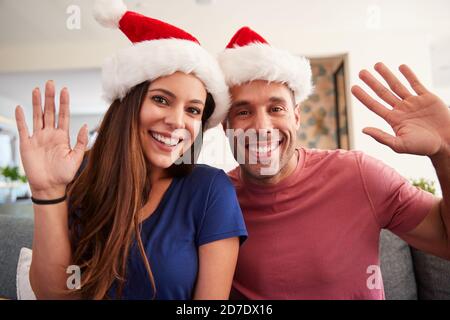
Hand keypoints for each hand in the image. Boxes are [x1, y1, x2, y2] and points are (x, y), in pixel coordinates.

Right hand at [15, 80, 88, 198]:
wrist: (49, 187)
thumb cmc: (64, 175)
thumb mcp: (76, 158)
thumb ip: (80, 142)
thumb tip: (85, 125)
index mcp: (62, 137)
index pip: (63, 115)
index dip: (64, 103)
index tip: (65, 90)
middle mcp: (50, 135)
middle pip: (50, 112)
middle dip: (50, 98)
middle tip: (51, 83)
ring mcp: (38, 138)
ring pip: (37, 116)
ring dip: (37, 103)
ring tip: (38, 89)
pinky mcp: (27, 145)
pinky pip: (23, 129)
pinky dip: (21, 118)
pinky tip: (20, 107)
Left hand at [351, 63, 449, 156]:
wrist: (447, 143)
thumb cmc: (423, 147)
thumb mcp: (400, 145)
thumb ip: (382, 137)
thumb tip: (363, 129)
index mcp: (394, 120)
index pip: (374, 105)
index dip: (363, 96)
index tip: (353, 87)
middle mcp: (401, 110)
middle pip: (383, 93)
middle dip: (372, 82)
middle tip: (361, 72)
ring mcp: (414, 103)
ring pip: (397, 85)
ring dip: (387, 75)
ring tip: (377, 65)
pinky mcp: (427, 98)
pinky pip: (416, 84)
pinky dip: (409, 75)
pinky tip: (401, 67)